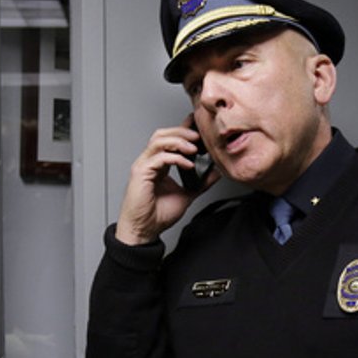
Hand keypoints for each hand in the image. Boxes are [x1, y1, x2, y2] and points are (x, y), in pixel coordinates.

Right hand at [115, 115, 219, 244]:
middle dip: (182, 132)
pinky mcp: (140, 173)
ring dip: (179, 141)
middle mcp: (149, 161)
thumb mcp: (187, 194)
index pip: (169, 139)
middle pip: (162, 134)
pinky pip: (158, 157)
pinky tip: (188, 164)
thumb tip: (217, 172)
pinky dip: (175, 158)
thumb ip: (201, 182)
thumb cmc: (158, 214)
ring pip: (158, 141)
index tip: (199, 127)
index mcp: (159, 164)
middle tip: (199, 136)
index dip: (183, 130)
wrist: (145, 230)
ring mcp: (143, 166)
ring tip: (195, 148)